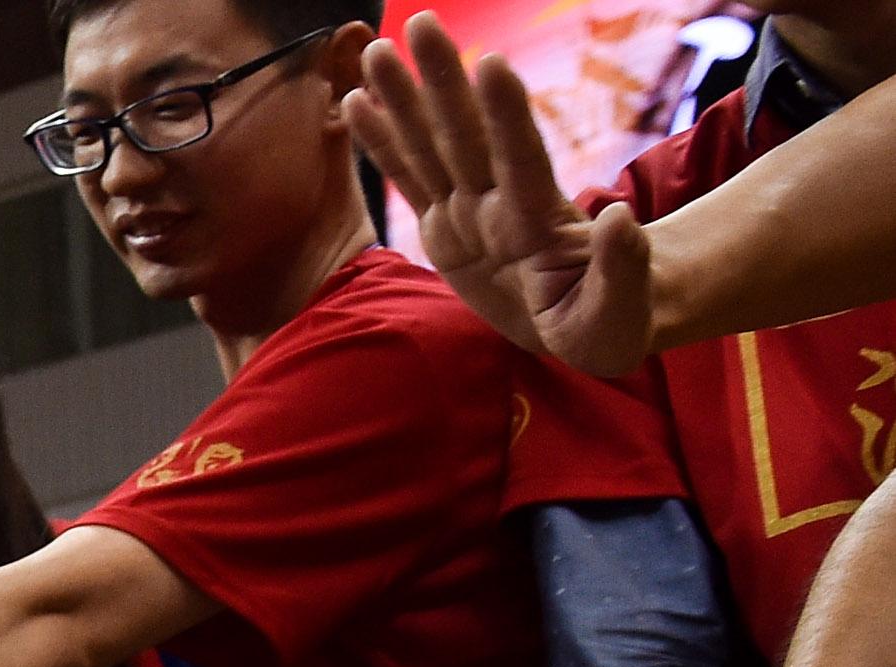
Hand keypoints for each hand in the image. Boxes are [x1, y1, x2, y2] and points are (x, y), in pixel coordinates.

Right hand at [348, 14, 654, 374]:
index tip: (491, 63)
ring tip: (377, 49)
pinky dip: (384, 143)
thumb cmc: (609, 321)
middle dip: (442, 82)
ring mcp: (471, 212)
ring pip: (432, 147)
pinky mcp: (445, 228)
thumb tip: (621, 216)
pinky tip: (358, 104)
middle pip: (465, 137)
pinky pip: (409, 181)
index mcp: (538, 223)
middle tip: (420, 23)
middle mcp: (499, 205)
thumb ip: (623, 267)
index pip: (521, 160)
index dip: (506, 116)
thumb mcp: (622, 313)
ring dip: (405, 98)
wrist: (584, 321)